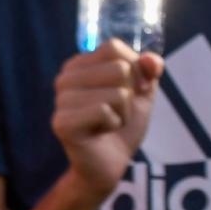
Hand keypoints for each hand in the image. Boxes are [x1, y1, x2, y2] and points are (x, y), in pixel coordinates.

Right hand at [52, 41, 163, 196]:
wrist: (111, 162)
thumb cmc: (123, 123)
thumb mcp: (143, 91)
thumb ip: (150, 69)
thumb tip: (150, 59)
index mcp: (79, 64)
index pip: (114, 47)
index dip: (135, 69)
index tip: (130, 90)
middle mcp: (65, 78)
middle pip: (119, 68)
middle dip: (130, 94)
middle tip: (116, 111)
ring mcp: (60, 100)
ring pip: (117, 92)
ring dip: (123, 112)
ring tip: (109, 122)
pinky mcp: (62, 122)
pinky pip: (104, 111)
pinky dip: (114, 124)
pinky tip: (101, 132)